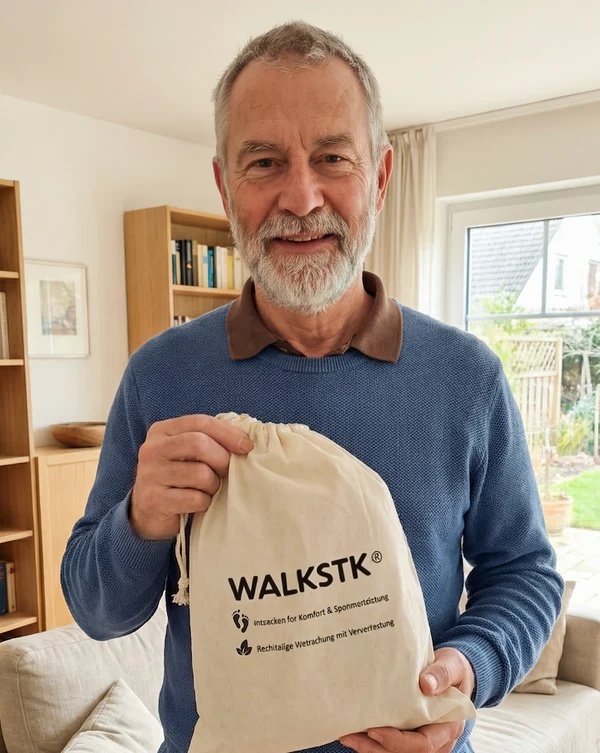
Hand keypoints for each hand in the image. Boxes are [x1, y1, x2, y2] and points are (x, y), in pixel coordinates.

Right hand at [130, 414, 252, 539]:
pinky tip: (199, 503)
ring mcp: (150, 475)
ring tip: (210, 489)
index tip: (246, 446)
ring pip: (200, 474)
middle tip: (228, 471)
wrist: (147, 512)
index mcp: (161, 431)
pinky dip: (205, 502)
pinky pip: (195, 498)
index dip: (228, 432)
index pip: (199, 422)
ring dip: (214, 484)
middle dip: (222, 459)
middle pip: (199, 444)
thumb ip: (208, 440)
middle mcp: (152, 449)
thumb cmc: (177, 477)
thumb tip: (245, 439)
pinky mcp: (154, 500)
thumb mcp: (186, 453)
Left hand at [339, 648, 474, 752]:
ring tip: (347, 736)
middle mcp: (436, 740)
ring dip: (370, 749)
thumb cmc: (453, 668)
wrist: (452, 672)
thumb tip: (426, 684)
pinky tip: (355, 732)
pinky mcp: (411, 734)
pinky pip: (392, 746)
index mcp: (447, 726)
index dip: (397, 741)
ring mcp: (423, 739)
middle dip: (375, 748)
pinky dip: (374, 743)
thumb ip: (442, 673)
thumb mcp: (452, 664)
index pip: (423, 744)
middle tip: (349, 736)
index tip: (373, 730)